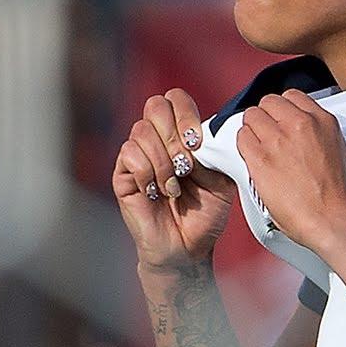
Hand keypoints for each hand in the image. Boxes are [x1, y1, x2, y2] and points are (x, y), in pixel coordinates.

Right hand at [112, 89, 237, 272]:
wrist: (189, 248)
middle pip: (155, 105)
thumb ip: (216, 151)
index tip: (198, 142)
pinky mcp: (122, 175)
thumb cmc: (205, 214)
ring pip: (142, 131)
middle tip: (186, 164)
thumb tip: (207, 133)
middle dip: (174, 134)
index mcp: (182, 134)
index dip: (186, 114)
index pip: (176, 99)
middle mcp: (158, 139)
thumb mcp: (222, 179)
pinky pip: (130, 154)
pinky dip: (148, 173)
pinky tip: (157, 192)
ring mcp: (138, 155)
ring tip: (174, 187)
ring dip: (164, 161)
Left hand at [236, 89, 345, 252]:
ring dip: (253, 130)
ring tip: (259, 146)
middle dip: (265, 116)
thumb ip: (316, 133)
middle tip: (267, 133)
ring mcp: (278, 140)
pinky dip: (243, 145)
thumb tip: (301, 132)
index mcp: (321, 121)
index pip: (291, 96)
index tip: (280, 119)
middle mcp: (299, 124)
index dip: (282, 109)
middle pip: (268, 102)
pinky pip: (241, 137)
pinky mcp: (260, 158)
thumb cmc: (336, 194)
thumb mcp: (337, 149)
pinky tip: (252, 156)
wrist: (331, 218)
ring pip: (251, 116)